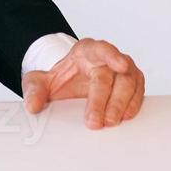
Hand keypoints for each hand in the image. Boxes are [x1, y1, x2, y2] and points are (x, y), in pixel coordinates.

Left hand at [22, 37, 143, 128]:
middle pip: (113, 75)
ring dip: (122, 104)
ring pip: (129, 83)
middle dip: (107, 99)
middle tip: (98, 121)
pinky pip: (138, 92)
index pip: (102, 48)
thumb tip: (33, 105)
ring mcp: (122, 71)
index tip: (120, 65)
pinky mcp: (131, 84)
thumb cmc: (60, 80)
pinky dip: (134, 104)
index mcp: (86, 51)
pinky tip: (126, 116)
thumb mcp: (40, 82)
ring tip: (112, 122)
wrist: (68, 85)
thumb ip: (34, 90)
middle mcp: (107, 59)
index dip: (112, 55)